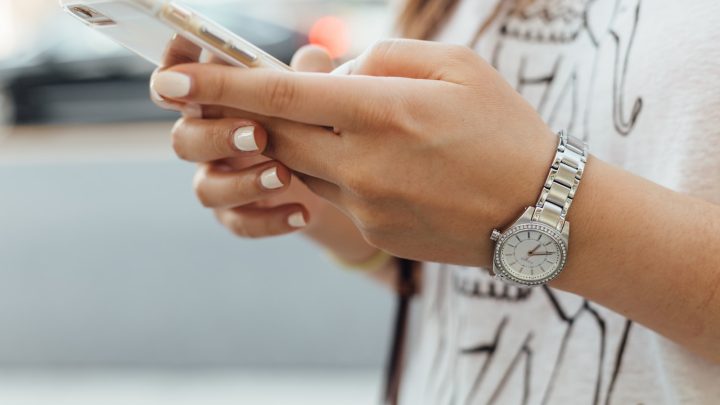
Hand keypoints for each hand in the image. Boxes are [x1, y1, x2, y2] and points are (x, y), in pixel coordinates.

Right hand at [150, 40, 359, 243]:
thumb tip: (314, 56)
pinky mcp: (236, 214)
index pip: (176, 85)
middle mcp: (207, 139)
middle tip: (258, 135)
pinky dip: (270, 220)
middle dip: (217, 137)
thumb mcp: (311, 95)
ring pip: (206, 188)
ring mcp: (219, 179)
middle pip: (184, 139)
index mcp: (215, 101)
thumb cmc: (309, 121)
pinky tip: (302, 213)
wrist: (331, 178)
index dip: (171, 78)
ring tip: (284, 176)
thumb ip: (307, 75)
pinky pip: (239, 223)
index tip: (181, 77)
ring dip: (243, 183)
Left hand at [151, 39, 563, 266]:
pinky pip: (334, 193)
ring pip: (301, 164)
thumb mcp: (457, 66)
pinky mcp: (373, 229)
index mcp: (383, 111)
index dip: (220, 85)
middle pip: (276, 133)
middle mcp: (364, 162)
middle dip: (252, 113)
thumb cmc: (505, 128)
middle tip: (247, 97)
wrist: (541, 212)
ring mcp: (366, 203)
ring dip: (304, 140)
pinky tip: (385, 163)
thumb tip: (332, 69)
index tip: (171, 81)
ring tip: (353, 125)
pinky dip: (339, 169)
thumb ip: (384, 57)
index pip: (281, 94)